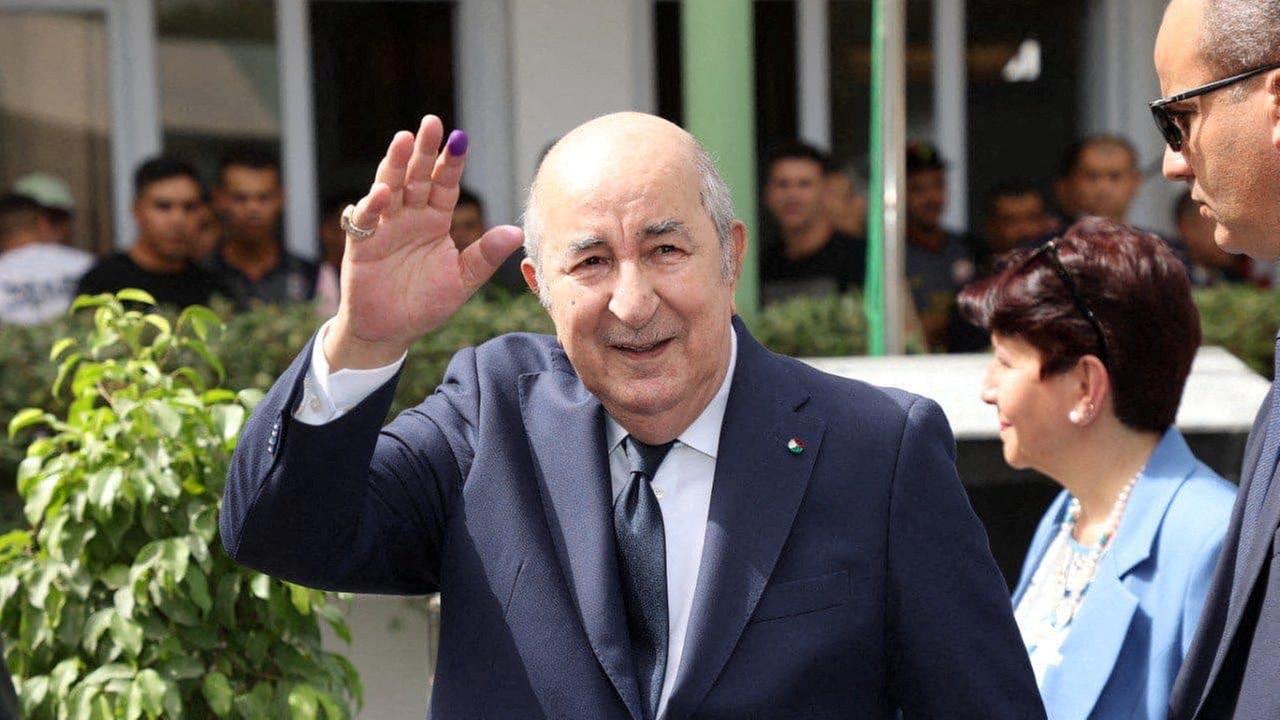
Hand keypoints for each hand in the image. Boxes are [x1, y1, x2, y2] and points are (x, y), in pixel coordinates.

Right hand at [326, 115, 523, 369]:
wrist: (391, 331)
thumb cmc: (426, 304)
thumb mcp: (463, 281)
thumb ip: (485, 256)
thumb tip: (516, 232)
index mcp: (435, 220)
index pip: (446, 184)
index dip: (452, 162)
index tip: (461, 137)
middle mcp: (410, 216)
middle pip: (418, 177)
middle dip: (425, 151)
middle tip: (433, 123)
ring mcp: (385, 226)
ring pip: (390, 187)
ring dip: (396, 164)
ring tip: (404, 140)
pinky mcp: (362, 242)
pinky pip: (367, 219)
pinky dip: (373, 204)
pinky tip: (384, 192)